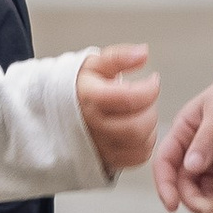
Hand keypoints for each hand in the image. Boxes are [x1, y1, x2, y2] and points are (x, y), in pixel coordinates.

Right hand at [76, 45, 160, 175]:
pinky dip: (146, 143)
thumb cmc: (81, 86)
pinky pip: (139, 157)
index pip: (128, 99)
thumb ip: (120, 57)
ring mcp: (99, 146)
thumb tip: (142, 53)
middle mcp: (92, 126)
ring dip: (149, 126)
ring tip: (140, 112)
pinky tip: (137, 128)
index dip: (149, 89)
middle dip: (150, 110)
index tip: (152, 80)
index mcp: (89, 98)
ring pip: (140, 144)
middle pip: (136, 127)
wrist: (60, 111)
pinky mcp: (107, 159)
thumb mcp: (95, 64)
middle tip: (146, 98)